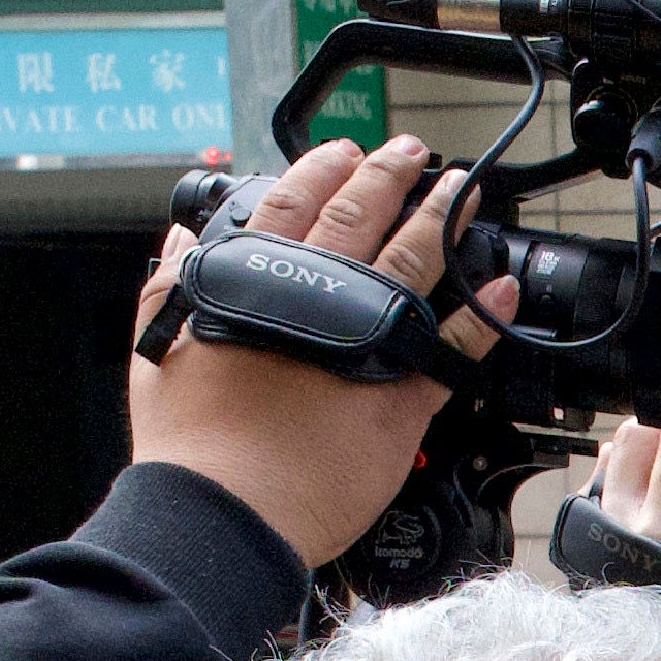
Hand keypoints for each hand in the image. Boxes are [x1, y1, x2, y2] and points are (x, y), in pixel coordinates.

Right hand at [129, 139, 515, 574]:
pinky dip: (483, 316)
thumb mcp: (158, 346)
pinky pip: (454, 348)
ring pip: (415, 262)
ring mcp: (366, 344)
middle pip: (363, 215)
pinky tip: (502, 291)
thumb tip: (178, 239)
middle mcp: (318, 298)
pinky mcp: (401, 400)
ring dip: (445, 219)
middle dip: (392, 174)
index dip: (322, 169)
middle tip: (414, 151)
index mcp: (257, 279)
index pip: (293, 200)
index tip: (344, 149)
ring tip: (465, 192)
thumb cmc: (192, 444)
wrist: (225, 511)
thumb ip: (169, 282)